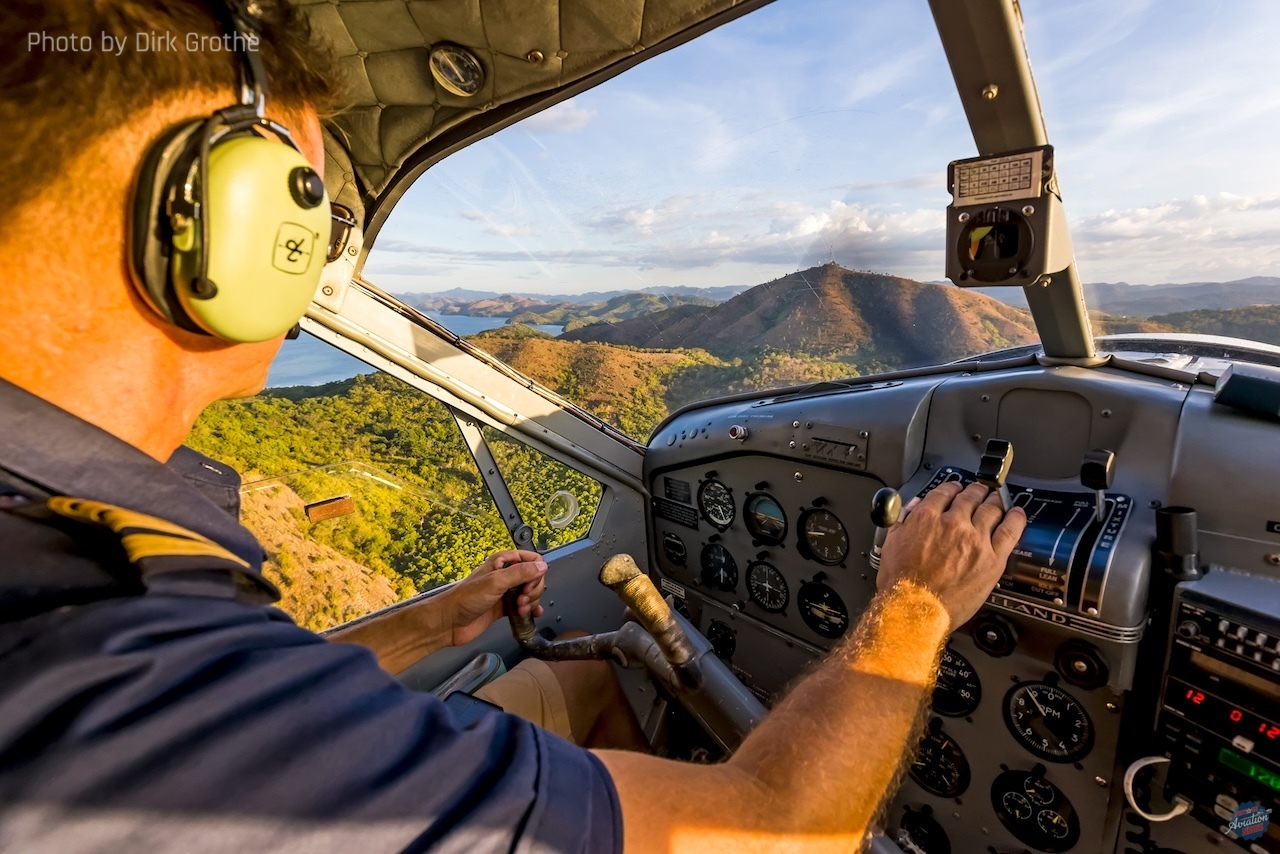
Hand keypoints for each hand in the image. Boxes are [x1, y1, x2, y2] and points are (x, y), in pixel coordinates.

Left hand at [447, 550, 547, 646]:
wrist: (449, 622)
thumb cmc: (467, 598)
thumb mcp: (495, 582)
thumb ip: (520, 573)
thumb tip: (542, 566)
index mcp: (502, 562)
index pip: (531, 559)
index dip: (535, 571)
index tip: (529, 585)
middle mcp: (505, 575)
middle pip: (533, 578)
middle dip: (533, 590)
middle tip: (522, 600)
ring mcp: (505, 592)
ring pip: (529, 593)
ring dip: (530, 602)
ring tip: (520, 610)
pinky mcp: (504, 608)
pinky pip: (523, 606)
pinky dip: (530, 610)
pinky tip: (531, 615)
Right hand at [877, 481, 1026, 630]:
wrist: (915, 609)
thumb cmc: (902, 584)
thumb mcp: (891, 544)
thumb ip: (902, 521)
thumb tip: (910, 509)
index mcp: (927, 518)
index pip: (945, 492)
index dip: (953, 487)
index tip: (956, 489)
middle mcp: (953, 523)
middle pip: (970, 497)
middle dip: (976, 491)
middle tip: (980, 490)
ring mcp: (975, 539)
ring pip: (992, 509)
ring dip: (995, 501)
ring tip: (997, 499)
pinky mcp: (992, 557)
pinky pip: (1010, 531)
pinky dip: (1016, 519)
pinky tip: (1017, 514)